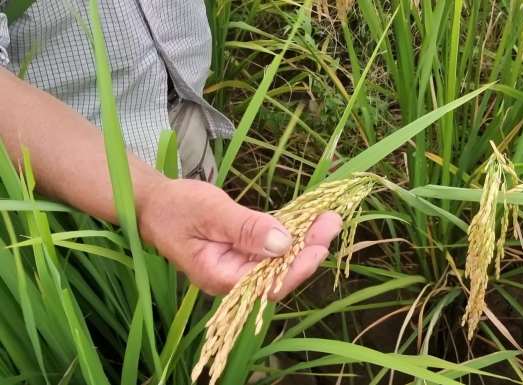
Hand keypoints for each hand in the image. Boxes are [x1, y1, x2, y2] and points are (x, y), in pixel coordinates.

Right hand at [138, 179, 341, 297]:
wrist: (153, 203)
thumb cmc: (177, 208)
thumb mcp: (211, 213)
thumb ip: (246, 229)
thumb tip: (283, 243)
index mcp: (220, 277)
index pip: (267, 284)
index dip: (296, 267)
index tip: (319, 245)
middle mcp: (233, 278)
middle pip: (279, 273)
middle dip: (308, 250)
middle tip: (332, 223)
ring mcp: (239, 265)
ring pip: (279, 260)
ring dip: (305, 240)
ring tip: (328, 219)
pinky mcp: (244, 251)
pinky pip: (272, 247)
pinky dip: (291, 233)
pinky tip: (310, 221)